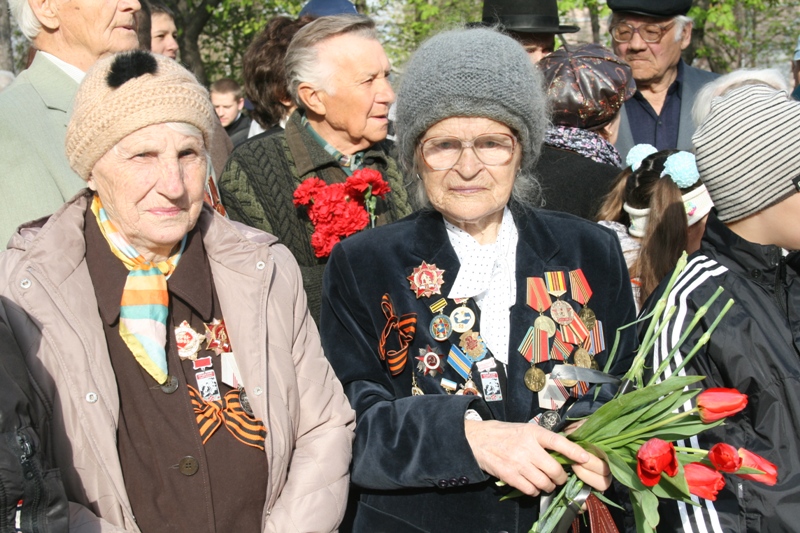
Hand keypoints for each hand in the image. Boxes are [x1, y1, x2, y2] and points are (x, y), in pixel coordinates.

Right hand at [465, 420, 601, 495]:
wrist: (477, 439)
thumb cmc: (505, 433)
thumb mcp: (525, 429)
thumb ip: (543, 439)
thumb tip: (565, 451)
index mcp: (533, 433)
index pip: (558, 442)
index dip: (574, 451)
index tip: (586, 458)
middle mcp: (527, 447)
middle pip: (554, 470)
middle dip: (560, 478)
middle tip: (559, 477)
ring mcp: (518, 462)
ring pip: (544, 483)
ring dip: (548, 486)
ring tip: (545, 482)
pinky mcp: (510, 475)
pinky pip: (530, 490)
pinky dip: (534, 491)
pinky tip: (531, 485)